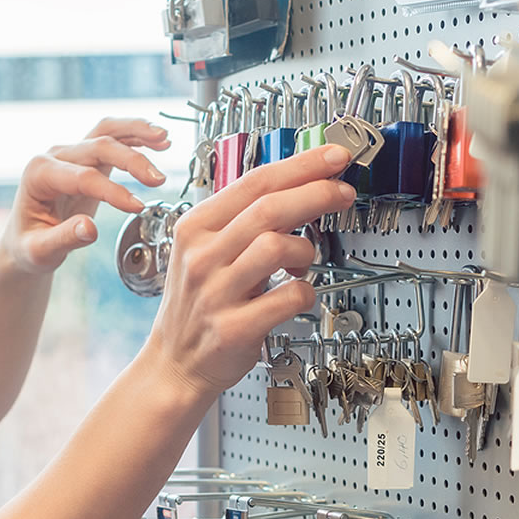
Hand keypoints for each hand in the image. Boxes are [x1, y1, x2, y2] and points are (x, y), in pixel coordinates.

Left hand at [3, 118, 172, 273]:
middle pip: (98, 145)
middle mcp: (54, 156)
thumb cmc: (29, 245)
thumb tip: (90, 229)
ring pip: (106, 131)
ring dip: (137, 132)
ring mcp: (71, 153)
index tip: (137, 207)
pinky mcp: (87, 157)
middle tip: (158, 180)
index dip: (112, 191)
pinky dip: (136, 135)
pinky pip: (113, 137)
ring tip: (165, 138)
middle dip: (131, 159)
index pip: (83, 177)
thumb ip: (62, 239)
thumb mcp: (39, 250)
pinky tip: (160, 140)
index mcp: (39, 174)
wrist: (24, 239)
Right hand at [136, 145, 356, 397]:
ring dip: (305, 248)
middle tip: (343, 192)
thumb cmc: (200, 303)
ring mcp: (215, 292)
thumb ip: (244, 220)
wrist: (175, 363)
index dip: (300, 165)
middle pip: (269, 208)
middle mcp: (202, 255)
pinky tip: (298, 294)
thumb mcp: (207, 250)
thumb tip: (300, 185)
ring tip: (304, 261)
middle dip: (316, 193)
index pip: (254, 182)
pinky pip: (287, 297)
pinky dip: (305, 292)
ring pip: (275, 246)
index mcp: (196, 227)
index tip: (332, 156)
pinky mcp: (233, 328)